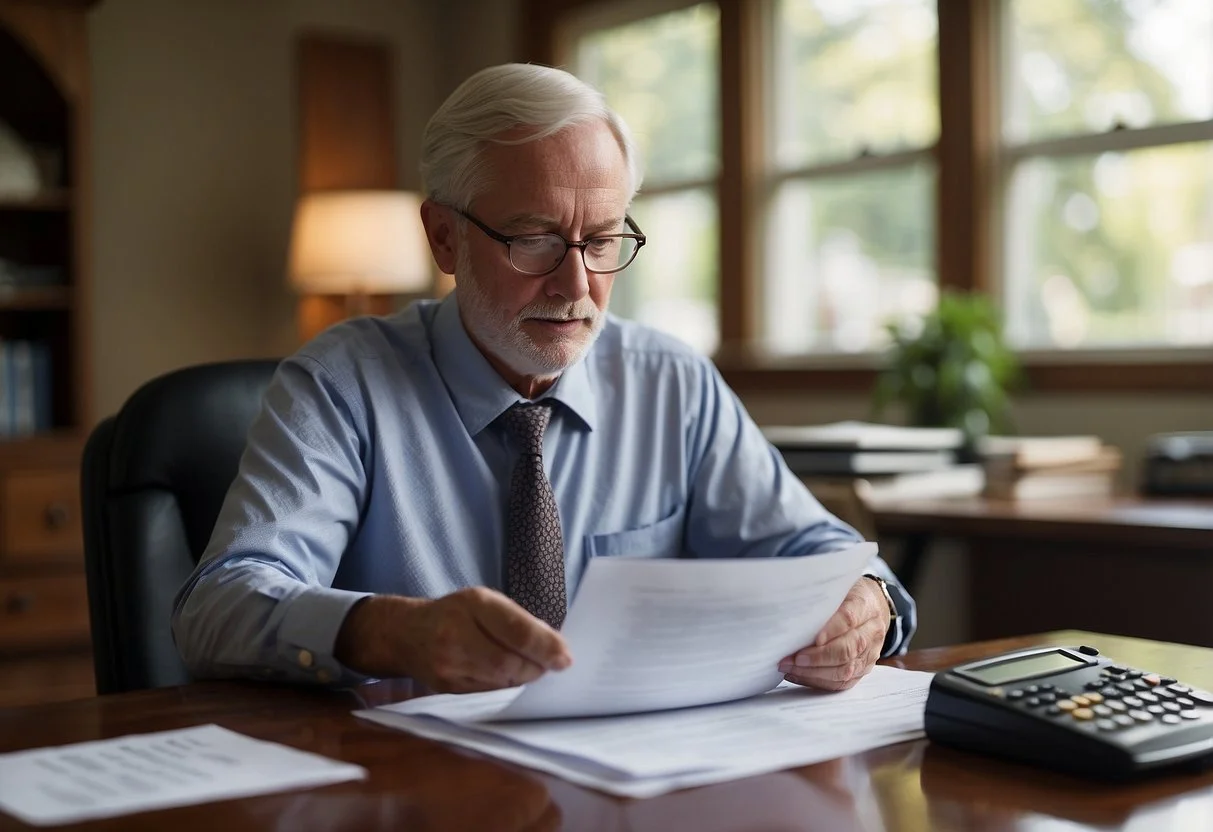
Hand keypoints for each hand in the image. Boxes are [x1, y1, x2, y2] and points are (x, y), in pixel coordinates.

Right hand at [335, 587, 571, 692]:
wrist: (405, 633)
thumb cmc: (455, 613)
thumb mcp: (485, 602)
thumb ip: (518, 621)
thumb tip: (555, 647)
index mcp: (473, 604)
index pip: (517, 631)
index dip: (546, 648)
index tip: (566, 658)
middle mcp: (456, 633)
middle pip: (510, 662)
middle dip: (536, 667)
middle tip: (551, 665)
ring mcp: (448, 664)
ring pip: (500, 681)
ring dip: (523, 678)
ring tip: (531, 668)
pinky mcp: (445, 687)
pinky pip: (487, 692)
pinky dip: (505, 685)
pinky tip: (508, 675)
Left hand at [777, 577, 887, 690]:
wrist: (874, 607)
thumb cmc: (847, 595)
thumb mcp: (837, 587)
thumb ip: (820, 599)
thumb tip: (790, 612)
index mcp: (865, 606)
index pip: (849, 618)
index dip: (830, 630)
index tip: (811, 638)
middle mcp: (872, 631)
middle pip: (848, 649)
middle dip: (817, 657)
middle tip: (792, 658)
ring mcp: (870, 653)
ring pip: (845, 670)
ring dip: (814, 672)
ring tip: (790, 668)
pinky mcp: (863, 669)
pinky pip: (842, 682)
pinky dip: (818, 681)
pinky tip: (798, 675)